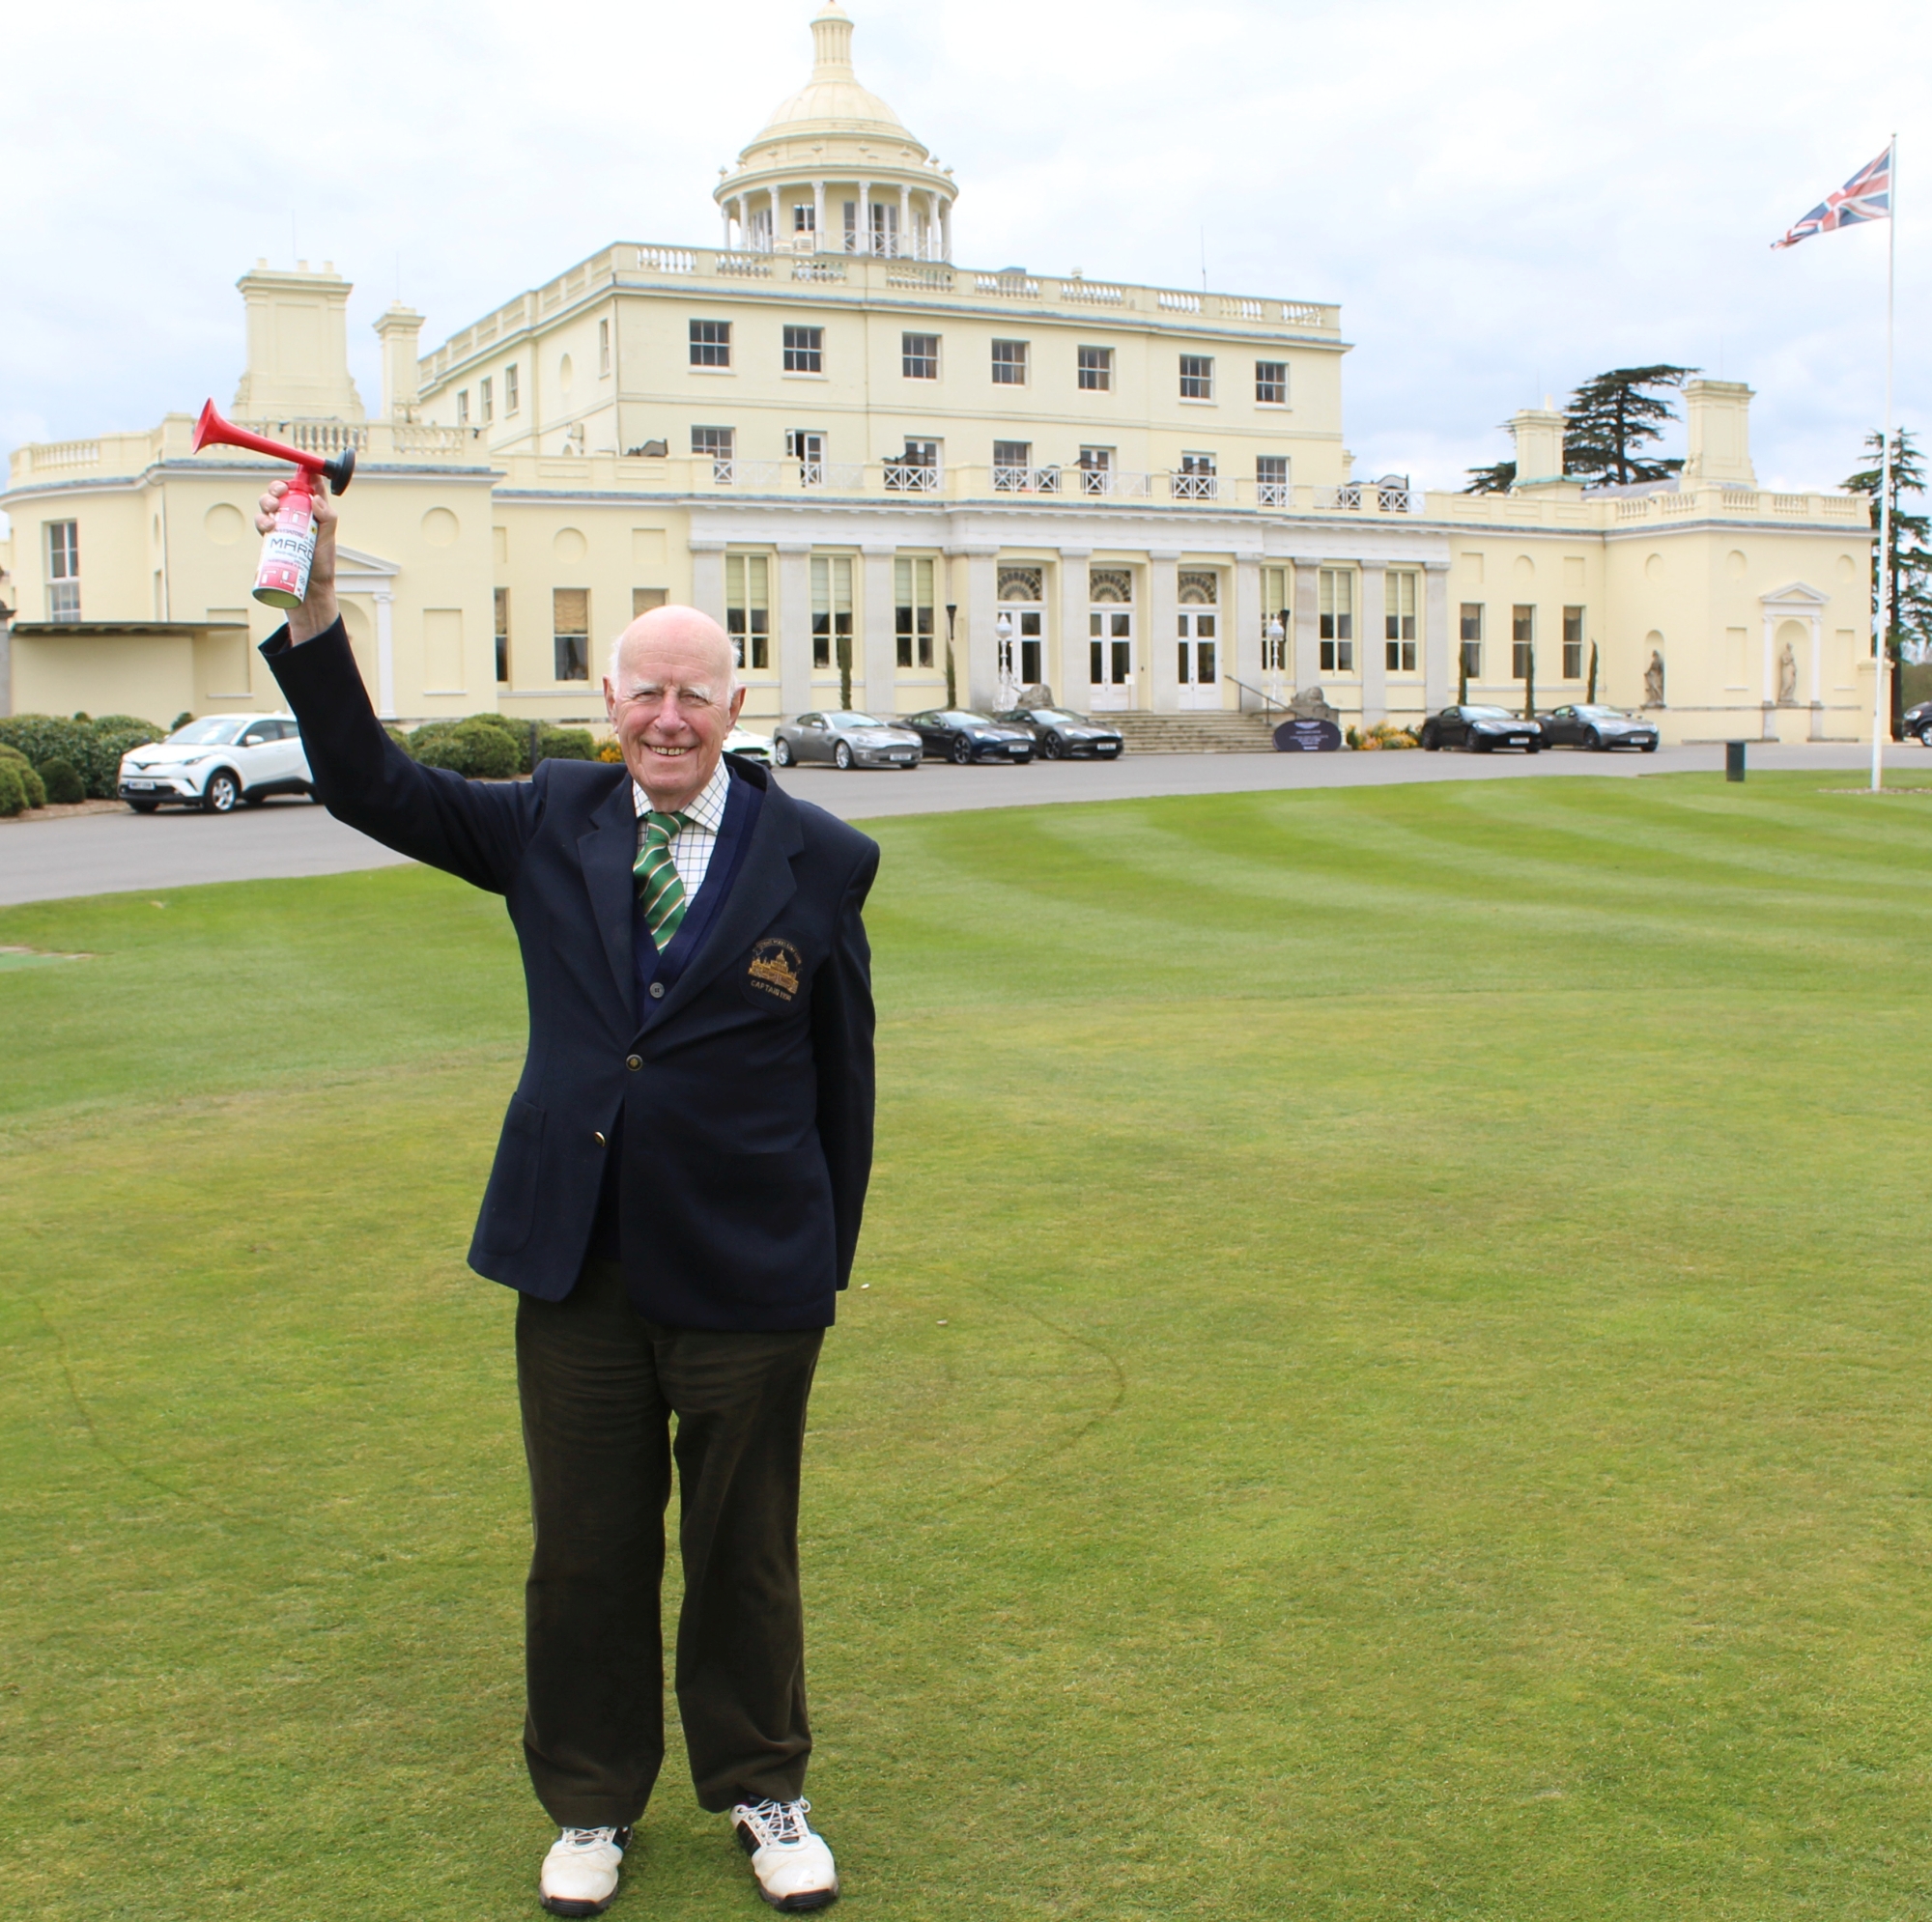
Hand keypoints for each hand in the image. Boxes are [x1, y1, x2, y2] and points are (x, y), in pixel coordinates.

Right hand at [255, 475, 338, 643]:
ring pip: (268, 506)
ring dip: (266, 502)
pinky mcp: (270, 540)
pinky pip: (261, 524)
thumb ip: (328, 518)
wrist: (308, 594)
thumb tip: (316, 499)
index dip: (303, 476)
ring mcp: (281, 528)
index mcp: (313, 513)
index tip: (301, 473)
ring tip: (272, 513)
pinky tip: (267, 525)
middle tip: (279, 493)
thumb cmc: (321, 567)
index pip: (307, 488)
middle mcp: (295, 518)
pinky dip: (261, 520)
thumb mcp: (328, 541)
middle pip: (282, 493)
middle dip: (276, 488)